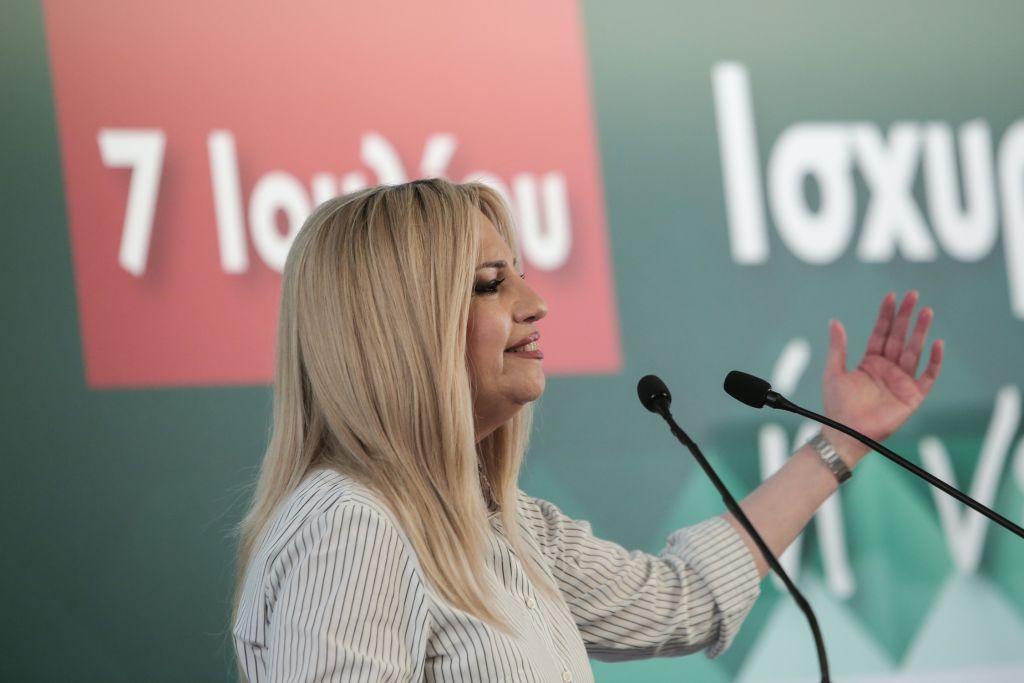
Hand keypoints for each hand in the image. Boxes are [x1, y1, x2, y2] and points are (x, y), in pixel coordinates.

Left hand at [821, 291, 943, 466]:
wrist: (845, 433)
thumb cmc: (837, 406)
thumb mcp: (833, 372)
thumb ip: (837, 347)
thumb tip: (834, 321)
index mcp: (870, 362)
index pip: (881, 333)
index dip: (886, 315)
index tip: (891, 297)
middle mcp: (888, 369)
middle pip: (899, 337)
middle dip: (906, 317)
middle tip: (913, 295)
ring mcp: (901, 381)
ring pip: (914, 351)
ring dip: (920, 332)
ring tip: (926, 312)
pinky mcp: (912, 396)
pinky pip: (927, 376)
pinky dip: (934, 361)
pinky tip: (937, 343)